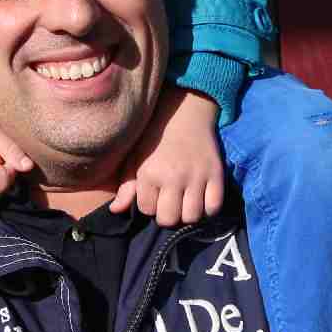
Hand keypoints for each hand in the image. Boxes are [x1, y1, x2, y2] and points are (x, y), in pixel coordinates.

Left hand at [108, 85, 224, 224]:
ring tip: (184, 203)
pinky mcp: (216, 174)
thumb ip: (126, 186)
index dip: (149, 205)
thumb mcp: (135, 158)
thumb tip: (115, 211)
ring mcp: (197, 177)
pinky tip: (201, 201)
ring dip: (187, 214)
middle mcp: (173, 177)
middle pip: (169, 218)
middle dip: (166, 215)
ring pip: (192, 216)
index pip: (147, 209)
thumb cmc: (155, 138)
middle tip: (169, 203)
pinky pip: (214, 206)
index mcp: (150, 173)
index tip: (153, 194)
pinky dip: (208, 209)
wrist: (186, 113)